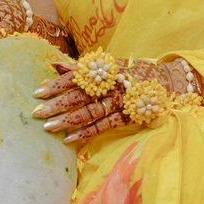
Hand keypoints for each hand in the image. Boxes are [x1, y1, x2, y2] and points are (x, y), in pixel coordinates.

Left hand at [33, 57, 188, 143]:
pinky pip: (104, 126)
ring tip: (48, 127)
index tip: (37, 92)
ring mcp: (120, 101)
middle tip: (37, 113)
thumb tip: (54, 65)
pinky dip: (86, 133)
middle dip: (57, 104)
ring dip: (67, 120)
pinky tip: (69, 139)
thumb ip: (81, 68)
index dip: (56, 84)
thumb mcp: (108, 66)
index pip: (76, 76)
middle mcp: (110, 84)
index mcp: (103, 70)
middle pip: (79, 95)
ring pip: (89, 111)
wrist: (167, 81)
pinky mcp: (128, 116)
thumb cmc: (130, 74)